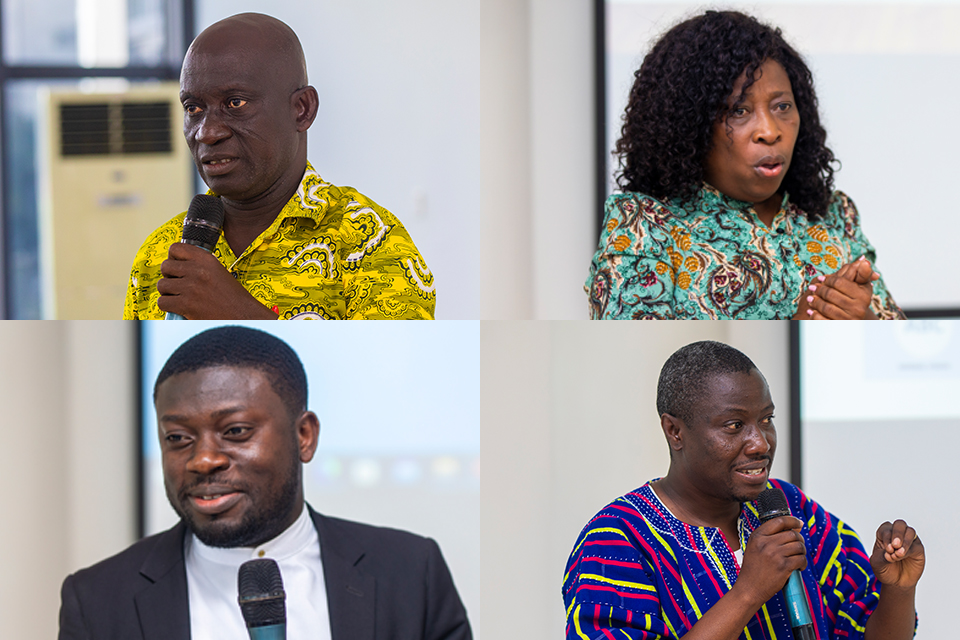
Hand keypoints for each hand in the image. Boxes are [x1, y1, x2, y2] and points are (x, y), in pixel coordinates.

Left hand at [156, 243, 277, 318]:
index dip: (173, 258)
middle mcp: (198, 270)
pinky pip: (163, 302)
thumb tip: (177, 265)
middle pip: (165, 266)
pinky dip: (168, 306)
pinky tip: (180, 307)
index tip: (177, 267)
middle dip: (169, 277)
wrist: (243, 317)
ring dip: (168, 293)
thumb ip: (199, 265)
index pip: (176, 248)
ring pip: (162, 285)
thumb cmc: (233, 298)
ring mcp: (191, 287)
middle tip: (179, 285)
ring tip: (180, 298)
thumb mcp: (219, 272)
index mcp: (207, 259)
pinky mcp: (186, 304)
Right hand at [736, 516, 807, 606]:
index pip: (779, 521)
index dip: (792, 520)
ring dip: (802, 552)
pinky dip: (803, 563)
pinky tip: (799, 567)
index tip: (798, 523)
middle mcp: (765, 543)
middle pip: (792, 534)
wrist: (749, 589)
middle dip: (799, 540)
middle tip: (798, 547)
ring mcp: (775, 555)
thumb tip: (795, 527)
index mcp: (757, 536)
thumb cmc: (753, 569)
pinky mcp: (783, 566)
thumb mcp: (754, 547)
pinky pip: (801, 559)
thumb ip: (769, 536)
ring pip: (799, 546)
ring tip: (798, 558)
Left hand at [801, 257, 878, 319]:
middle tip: (812, 288)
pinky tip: (811, 311)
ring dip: (815, 302)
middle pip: (831, 294)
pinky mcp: (840, 328)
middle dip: (819, 290)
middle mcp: (858, 309)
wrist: (855, 322)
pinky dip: (815, 315)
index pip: (840, 282)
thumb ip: (861, 273)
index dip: (828, 279)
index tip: (820, 278)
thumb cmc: (856, 300)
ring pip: (826, 307)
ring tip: (809, 298)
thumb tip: (863, 261)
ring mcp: (849, 320)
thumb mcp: (862, 287)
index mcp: (863, 296)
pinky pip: (823, 321)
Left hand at [870, 520, 924, 589]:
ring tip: (898, 554)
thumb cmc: (884, 569)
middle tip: (894, 545)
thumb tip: (892, 550)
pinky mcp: (918, 549)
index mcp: (884, 534)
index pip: (886, 528)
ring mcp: (909, 540)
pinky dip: (908, 550)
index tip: (887, 549)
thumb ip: (882, 555)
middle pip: (899, 524)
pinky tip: (901, 557)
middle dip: (897, 533)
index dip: (886, 537)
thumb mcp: (877, 563)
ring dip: (904, 542)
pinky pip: (916, 545)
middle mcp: (897, 534)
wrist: (895, 582)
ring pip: (910, 531)